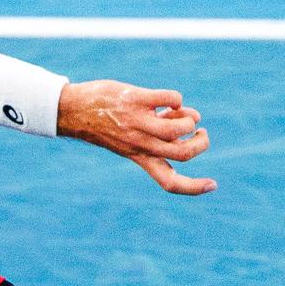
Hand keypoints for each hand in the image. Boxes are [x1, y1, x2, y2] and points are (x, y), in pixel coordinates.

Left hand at [58, 81, 216, 195]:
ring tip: (180, 112)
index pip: (168, 181)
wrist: (72, 110)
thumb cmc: (103, 124)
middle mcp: (141, 144)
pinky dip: (177, 98)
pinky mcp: (136, 100)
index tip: (213, 185)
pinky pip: (171, 98)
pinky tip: (166, 99)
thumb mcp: (127, 141)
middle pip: (184, 152)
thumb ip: (155, 138)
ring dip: (190, 118)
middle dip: (202, 142)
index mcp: (139, 157)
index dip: (193, 187)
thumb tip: (188, 122)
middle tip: (199, 132)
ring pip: (180, 127)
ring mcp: (139, 122)